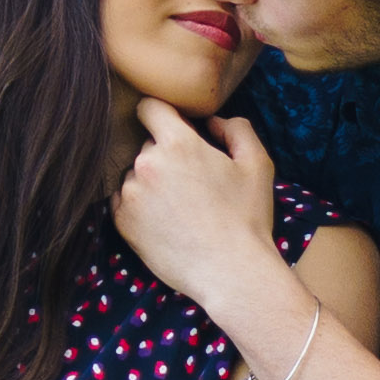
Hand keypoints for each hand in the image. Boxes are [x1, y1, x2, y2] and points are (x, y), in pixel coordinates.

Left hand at [114, 103, 282, 323]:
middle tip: (193, 181)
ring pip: (136, 173)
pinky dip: (139, 204)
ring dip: (152, 181)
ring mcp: (130, 194)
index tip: (173, 126)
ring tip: (181, 207)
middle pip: (148, 144)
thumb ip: (237, 130)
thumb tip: (213, 121)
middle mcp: (146, 164)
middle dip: (167, 154)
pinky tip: (166, 220)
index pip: (149, 107)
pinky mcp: (121, 221)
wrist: (231, 271)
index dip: (162, 114)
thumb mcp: (257, 165)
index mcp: (177, 144)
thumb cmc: (247, 218)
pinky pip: (124, 199)